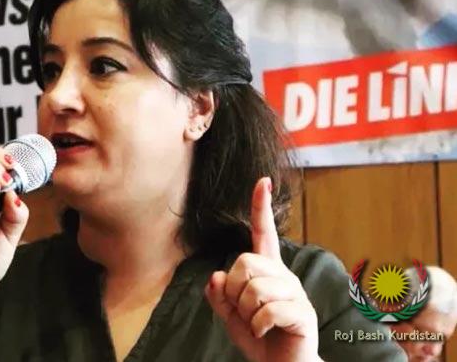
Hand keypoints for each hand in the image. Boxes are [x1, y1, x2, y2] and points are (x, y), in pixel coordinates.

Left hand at [204, 177, 319, 361]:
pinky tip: (265, 332)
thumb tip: (216, 276)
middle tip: (243, 311)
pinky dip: (257, 326)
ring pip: (254, 288)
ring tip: (257, 324)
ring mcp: (295, 294)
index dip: (260, 208)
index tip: (262, 181)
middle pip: (245, 262)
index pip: (262, 234)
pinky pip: (267, 311)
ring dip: (245, 312)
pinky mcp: (303, 314)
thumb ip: (219, 296)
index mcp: (267, 272)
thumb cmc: (259, 338)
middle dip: (233, 291)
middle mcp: (284, 276)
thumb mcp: (230, 316)